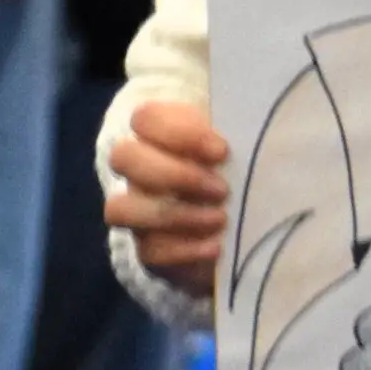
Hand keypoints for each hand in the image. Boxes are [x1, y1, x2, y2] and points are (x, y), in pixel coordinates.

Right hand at [106, 96, 229, 295]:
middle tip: (221, 189)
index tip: (222, 151)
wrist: (249, 232)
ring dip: (176, 214)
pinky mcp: (149, 251)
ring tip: (221, 219)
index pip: (144, 118)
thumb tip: (235, 147)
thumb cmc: (244, 176)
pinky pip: (149, 250)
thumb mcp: (244, 151)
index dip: (178, 133)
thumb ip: (238, 138)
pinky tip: (216, 247)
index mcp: (161, 135)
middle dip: (174, 174)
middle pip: (123, 157)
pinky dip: (185, 250)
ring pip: (121, 208)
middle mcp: (140, 171)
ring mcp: (138, 212)